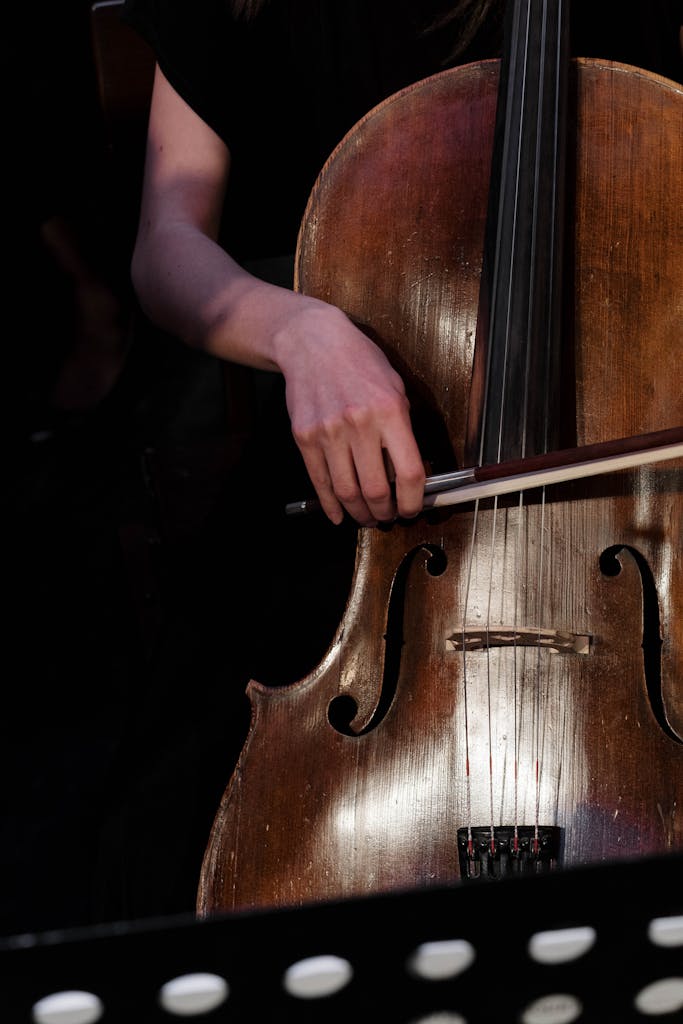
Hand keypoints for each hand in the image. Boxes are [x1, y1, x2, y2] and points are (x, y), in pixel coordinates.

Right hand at [274, 297, 425, 525]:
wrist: (312, 342)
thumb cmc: (359, 362)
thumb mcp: (395, 388)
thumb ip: (403, 430)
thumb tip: (409, 473)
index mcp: (389, 412)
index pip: (409, 472)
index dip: (413, 501)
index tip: (412, 509)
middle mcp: (359, 423)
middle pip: (375, 490)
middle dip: (385, 513)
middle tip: (388, 516)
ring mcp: (328, 432)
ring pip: (347, 492)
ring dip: (359, 513)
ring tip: (367, 517)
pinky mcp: (305, 437)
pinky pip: (319, 481)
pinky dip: (330, 505)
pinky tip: (338, 514)